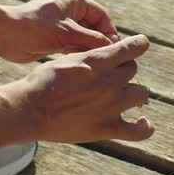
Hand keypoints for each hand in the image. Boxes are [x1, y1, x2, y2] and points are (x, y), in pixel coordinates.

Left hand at [0, 0, 118, 62]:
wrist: (2, 35)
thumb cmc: (33, 29)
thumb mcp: (67, 34)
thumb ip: (92, 40)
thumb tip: (113, 48)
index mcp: (74, 0)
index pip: (102, 16)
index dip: (109, 32)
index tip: (112, 49)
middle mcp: (70, 9)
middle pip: (94, 27)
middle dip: (99, 42)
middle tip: (105, 60)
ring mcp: (62, 23)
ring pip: (84, 38)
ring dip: (88, 50)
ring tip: (93, 64)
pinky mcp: (55, 36)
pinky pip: (73, 45)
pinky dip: (78, 53)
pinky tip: (80, 64)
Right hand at [11, 35, 154, 142]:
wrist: (29, 110)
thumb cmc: (44, 82)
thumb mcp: (68, 59)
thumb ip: (91, 57)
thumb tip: (107, 54)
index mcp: (97, 62)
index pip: (131, 48)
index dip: (139, 44)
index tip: (141, 43)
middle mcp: (109, 82)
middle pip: (132, 70)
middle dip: (123, 70)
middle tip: (111, 75)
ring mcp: (111, 106)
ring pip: (141, 93)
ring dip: (133, 92)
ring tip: (123, 95)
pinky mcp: (107, 128)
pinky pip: (138, 131)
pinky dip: (144, 127)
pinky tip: (143, 122)